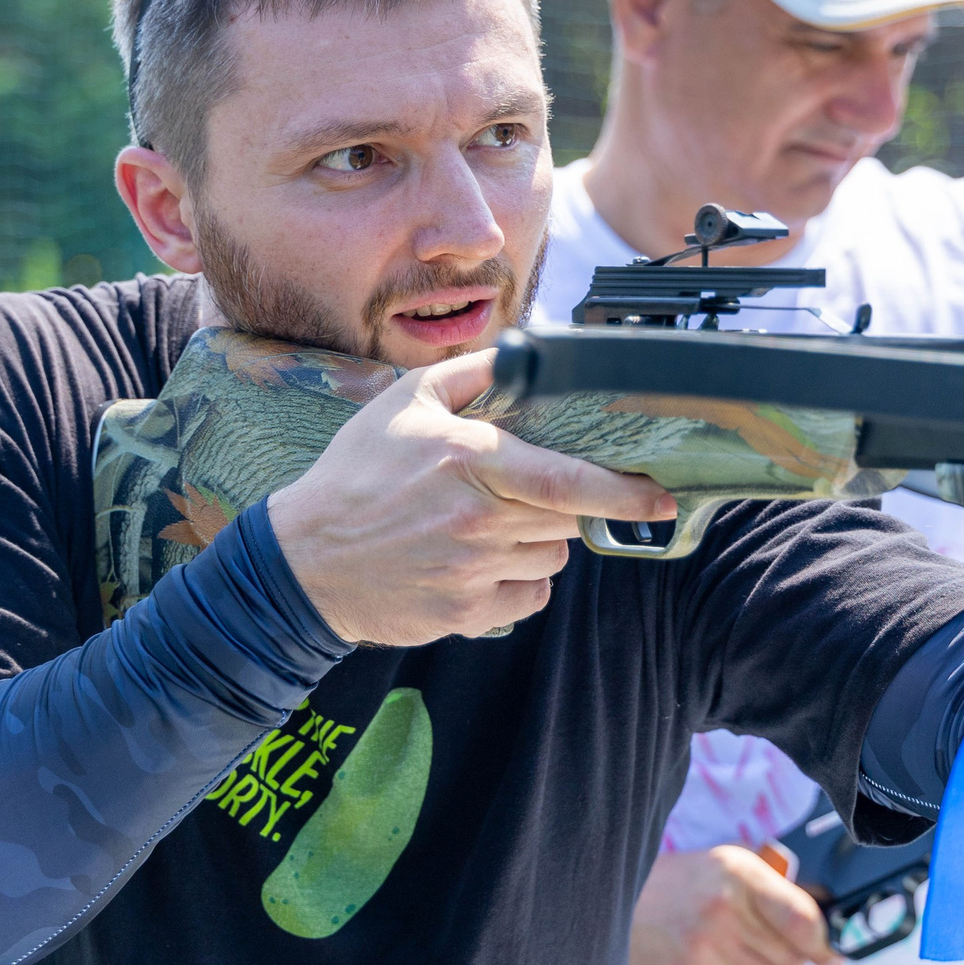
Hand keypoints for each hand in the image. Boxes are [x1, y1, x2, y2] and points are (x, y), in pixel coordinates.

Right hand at [266, 348, 676, 645]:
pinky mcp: (466, 612)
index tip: (661, 495)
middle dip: (562, 505)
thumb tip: (529, 352)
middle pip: (567, 519)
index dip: (624, 492)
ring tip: (485, 525)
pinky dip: (517, 582)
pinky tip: (477, 562)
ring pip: (551, 557)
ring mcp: (473, 571)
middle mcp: (478, 519)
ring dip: (535, 541)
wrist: (302, 561)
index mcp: (469, 461)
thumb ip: (474, 372)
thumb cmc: (355, 476)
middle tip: (520, 493)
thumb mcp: (405, 401)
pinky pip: (528, 598)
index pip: (568, 480)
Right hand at [628, 846, 838, 964]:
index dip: (823, 943)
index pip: (803, 918)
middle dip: (782, 960)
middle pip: (792, 958)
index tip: (827, 956)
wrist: (603, 906)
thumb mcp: (723, 869)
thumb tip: (826, 946)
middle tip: (752, 950)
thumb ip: (775, 897)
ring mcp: (704, 948)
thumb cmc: (668, 890)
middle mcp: (722, 908)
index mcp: (736, 871)